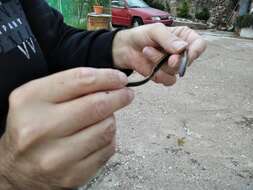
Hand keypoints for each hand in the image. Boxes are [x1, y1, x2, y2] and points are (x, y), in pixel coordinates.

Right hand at [0, 68, 133, 189]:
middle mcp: (40, 129)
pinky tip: (98, 137)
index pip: (80, 80)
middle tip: (126, 94)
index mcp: (30, 101)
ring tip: (102, 119)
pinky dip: (109, 139)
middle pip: (97, 105)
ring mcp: (56, 157)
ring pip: (106, 128)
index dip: (107, 77)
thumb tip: (110, 83)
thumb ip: (70, 86)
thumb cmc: (31, 127)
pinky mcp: (72, 175)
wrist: (17, 170)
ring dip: (111, 119)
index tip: (120, 79)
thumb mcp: (38, 98)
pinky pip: (107, 150)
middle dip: (119, 96)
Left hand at [113, 24, 206, 85]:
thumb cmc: (141, 36)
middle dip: (174, 61)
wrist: (125, 48)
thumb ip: (168, 39)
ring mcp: (172, 65)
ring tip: (147, 51)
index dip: (196, 51)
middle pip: (187, 62)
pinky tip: (148, 65)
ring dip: (159, 63)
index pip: (199, 45)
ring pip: (175, 72)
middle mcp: (180, 52)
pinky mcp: (164, 75)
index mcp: (183, 37)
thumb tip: (183, 49)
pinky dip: (157, 74)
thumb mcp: (155, 31)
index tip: (187, 54)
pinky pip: (167, 80)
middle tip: (168, 58)